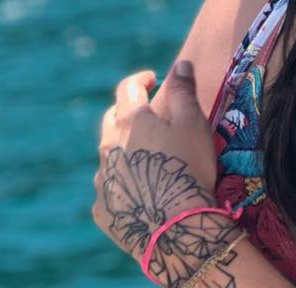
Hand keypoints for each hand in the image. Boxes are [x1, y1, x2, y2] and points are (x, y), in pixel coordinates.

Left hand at [92, 61, 238, 283]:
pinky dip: (120, 183)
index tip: (151, 78)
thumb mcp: (193, 122)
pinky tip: (136, 192)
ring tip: (143, 156)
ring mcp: (102, 179)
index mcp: (130, 121)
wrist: (176, 232)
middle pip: (111, 119)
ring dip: (122, 149)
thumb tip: (180, 64)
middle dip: (126, 111)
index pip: (128, 88)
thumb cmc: (189, 169)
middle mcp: (108, 146)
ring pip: (107, 154)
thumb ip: (183, 90)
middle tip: (144, 115)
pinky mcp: (101, 210)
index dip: (140, 79)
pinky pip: (108, 188)